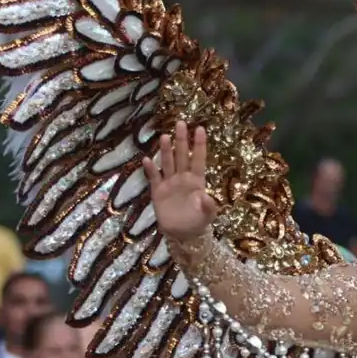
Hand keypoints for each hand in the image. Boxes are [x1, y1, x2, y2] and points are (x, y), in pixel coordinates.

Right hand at [142, 121, 218, 242]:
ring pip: (168, 163)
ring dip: (166, 151)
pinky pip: (154, 178)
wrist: (183, 234)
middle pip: (182, 156)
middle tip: (181, 123)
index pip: (198, 159)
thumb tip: (208, 197)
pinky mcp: (158, 192)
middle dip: (181, 140)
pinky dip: (150, 170)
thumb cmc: (199, 222)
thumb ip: (209, 205)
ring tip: (164, 136)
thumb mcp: (208, 214)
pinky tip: (147, 159)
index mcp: (197, 181)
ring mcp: (170, 183)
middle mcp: (183, 178)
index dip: (199, 145)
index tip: (200, 129)